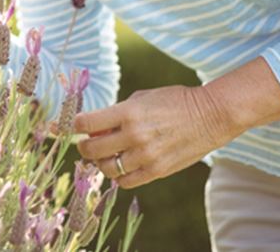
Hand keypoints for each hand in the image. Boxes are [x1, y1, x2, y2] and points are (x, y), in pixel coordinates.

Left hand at [72, 85, 238, 187]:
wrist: (210, 116)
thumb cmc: (174, 101)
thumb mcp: (142, 98)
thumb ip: (117, 112)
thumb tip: (94, 128)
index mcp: (128, 112)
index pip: (87, 123)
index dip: (73, 125)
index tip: (69, 126)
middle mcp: (134, 135)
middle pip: (91, 149)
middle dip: (83, 147)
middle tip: (85, 144)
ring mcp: (146, 155)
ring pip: (107, 168)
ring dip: (100, 163)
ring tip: (105, 156)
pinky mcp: (157, 170)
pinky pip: (125, 182)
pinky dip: (118, 176)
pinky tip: (121, 167)